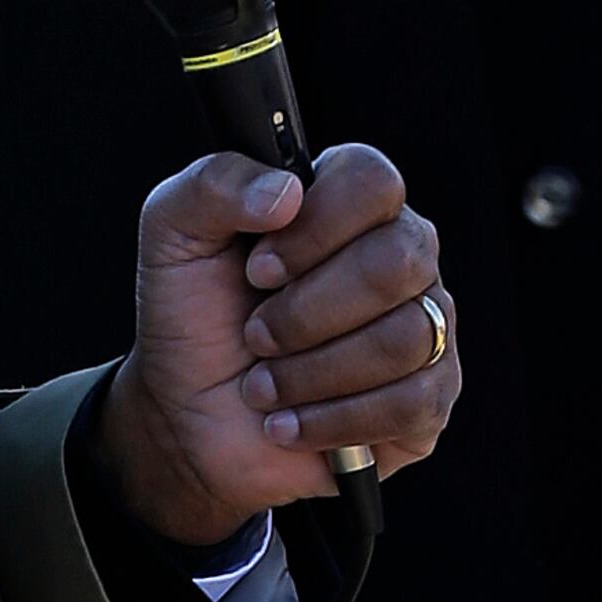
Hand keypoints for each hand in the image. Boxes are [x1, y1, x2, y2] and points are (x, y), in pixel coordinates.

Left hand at [98, 145, 455, 546]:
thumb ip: (214, 186)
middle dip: (308, 312)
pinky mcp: (428, 399)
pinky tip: (291, 423)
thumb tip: (287, 190)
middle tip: (255, 335)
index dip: (316, 226)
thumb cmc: (192, 316)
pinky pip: (413, 403)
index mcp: (344, 203)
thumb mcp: (173, 236)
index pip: (372, 179)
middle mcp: (398, 255)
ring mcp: (424, 326)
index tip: (257, 269)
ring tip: (263, 385)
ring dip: (313, 372)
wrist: (189, 417)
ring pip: (406, 338)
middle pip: (400, 260)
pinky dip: (334, 419)